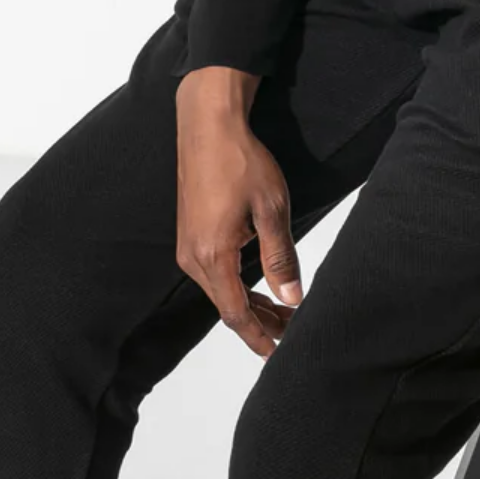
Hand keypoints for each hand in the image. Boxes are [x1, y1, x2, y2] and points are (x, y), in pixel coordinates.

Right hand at [175, 66, 301, 358]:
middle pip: (228, 308)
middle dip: (259, 324)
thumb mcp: (272, 209)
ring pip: (221, 292)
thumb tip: (291, 299)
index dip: (258, 337)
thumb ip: (281, 258)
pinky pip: (213, 274)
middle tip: (291, 332)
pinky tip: (258, 286)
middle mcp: (194, 258)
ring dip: (249, 305)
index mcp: (213, 255)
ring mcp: (188, 248)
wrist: (208, 125)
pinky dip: (236, 286)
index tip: (276, 354)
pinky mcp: (190, 236)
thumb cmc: (240, 160)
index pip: (236, 314)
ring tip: (281, 313)